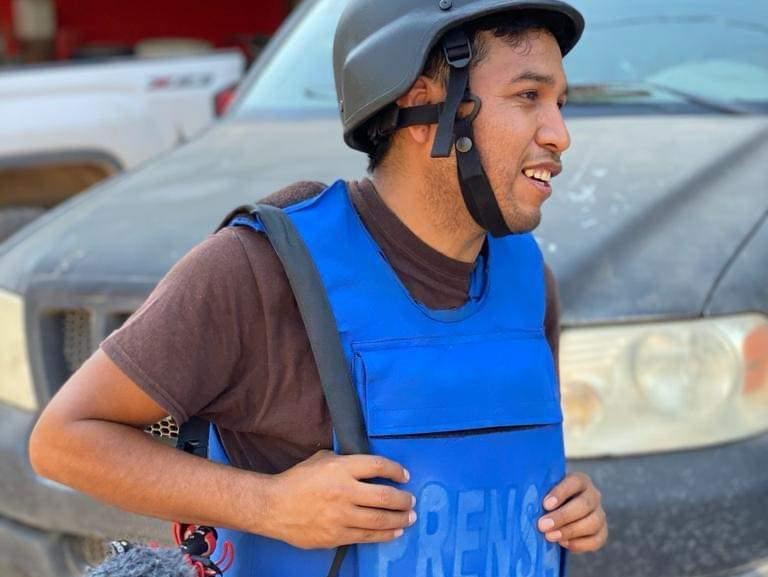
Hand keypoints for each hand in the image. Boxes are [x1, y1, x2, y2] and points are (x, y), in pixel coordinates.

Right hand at [266, 451, 415, 548]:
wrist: (274, 506)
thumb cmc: (298, 480)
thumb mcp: (322, 459)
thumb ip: (346, 462)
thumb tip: (367, 467)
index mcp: (341, 468)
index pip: (378, 466)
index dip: (396, 470)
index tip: (405, 476)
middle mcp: (344, 491)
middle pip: (384, 496)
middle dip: (403, 499)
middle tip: (412, 500)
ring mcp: (341, 516)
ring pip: (379, 519)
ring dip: (399, 519)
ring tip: (409, 517)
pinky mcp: (336, 536)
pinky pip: (367, 536)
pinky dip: (384, 534)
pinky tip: (394, 532)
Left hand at [537, 472, 607, 552]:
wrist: (558, 513)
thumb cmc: (547, 499)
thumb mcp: (544, 491)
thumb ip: (540, 493)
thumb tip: (529, 501)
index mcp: (580, 480)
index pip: (574, 482)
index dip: (560, 492)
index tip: (545, 504)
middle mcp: (593, 495)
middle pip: (584, 504)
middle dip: (562, 516)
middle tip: (542, 525)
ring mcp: (599, 513)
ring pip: (592, 523)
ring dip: (570, 531)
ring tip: (550, 537)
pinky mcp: (601, 532)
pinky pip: (597, 540)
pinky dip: (580, 544)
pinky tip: (564, 544)